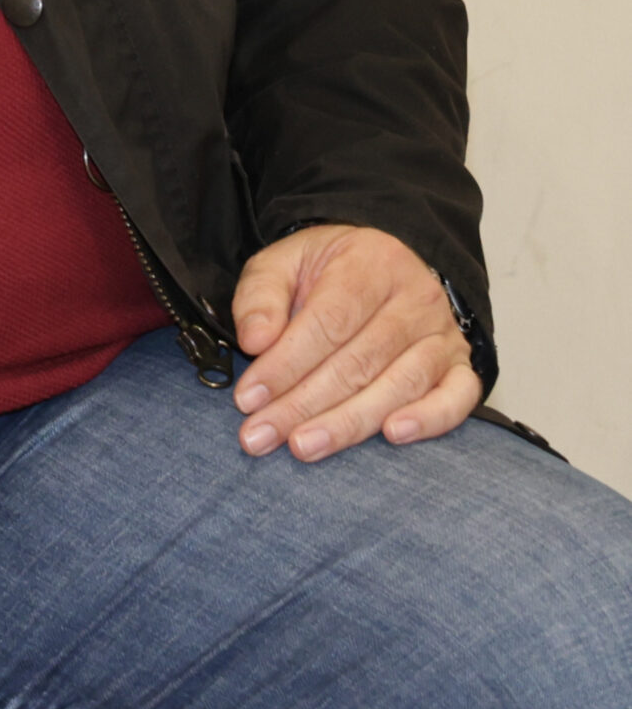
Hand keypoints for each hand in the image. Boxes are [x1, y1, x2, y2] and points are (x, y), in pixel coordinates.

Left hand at [232, 225, 480, 461]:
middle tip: (261, 436)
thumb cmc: (327, 272)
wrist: (379, 267)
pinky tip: (393, 435)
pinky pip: (456, 397)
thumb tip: (255, 339)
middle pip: (359, 361)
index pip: (329, 321)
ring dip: (348, 423)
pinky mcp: (459, 366)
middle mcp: (416, 296)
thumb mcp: (283, 263)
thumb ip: (261, 296)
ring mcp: (442, 333)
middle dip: (303, 404)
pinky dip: (429, 419)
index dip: (286, 364)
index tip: (249, 398)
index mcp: (371, 262)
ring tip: (303, 446)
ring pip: (399, 384)